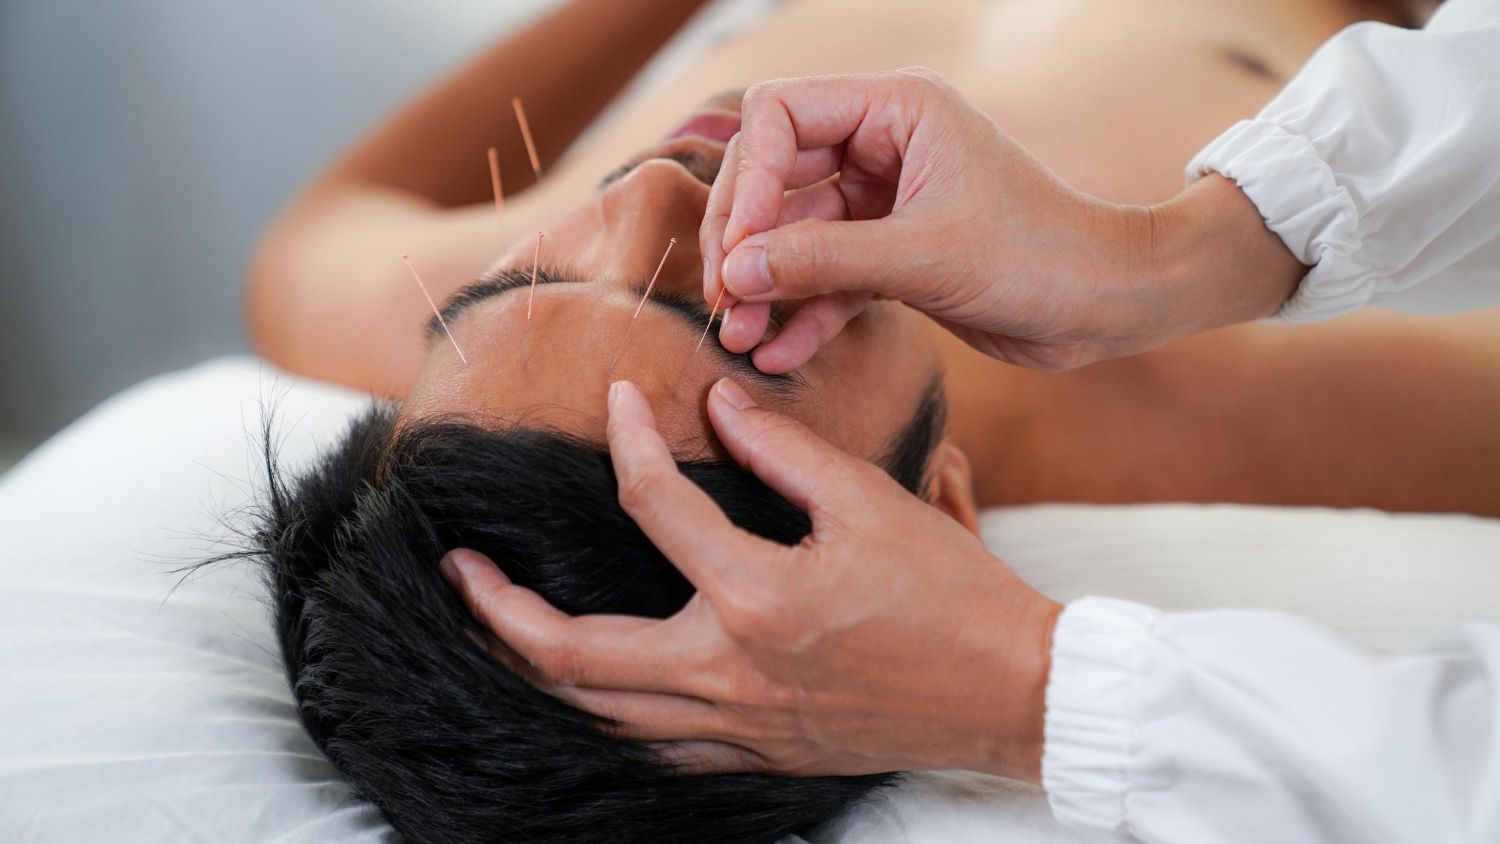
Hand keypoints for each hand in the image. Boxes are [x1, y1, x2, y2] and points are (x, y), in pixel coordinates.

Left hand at [441, 378, 1062, 780]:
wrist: (1012, 695)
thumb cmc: (954, 597)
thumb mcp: (875, 504)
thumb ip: (785, 451)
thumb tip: (717, 401)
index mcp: (758, 598)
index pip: (655, 505)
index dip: (628, 439)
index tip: (614, 400)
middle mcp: (729, 673)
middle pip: (572, 651)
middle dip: (499, 608)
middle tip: (454, 568)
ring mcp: (737, 727)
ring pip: (598, 711)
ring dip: (533, 667)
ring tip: (493, 628)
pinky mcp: (755, 756)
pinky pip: (649, 745)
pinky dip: (601, 714)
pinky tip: (584, 689)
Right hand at [702, 68, 1303, 371]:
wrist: (1107, 306)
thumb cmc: (1039, 258)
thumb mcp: (924, 256)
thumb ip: (823, 261)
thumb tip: (735, 274)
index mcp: (896, 110)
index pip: (780, 116)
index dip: (747, 179)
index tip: (740, 250)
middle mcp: (881, 146)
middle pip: (772, 178)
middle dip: (744, 242)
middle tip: (725, 302)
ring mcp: (883, 201)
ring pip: (793, 236)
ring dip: (765, 289)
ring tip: (740, 342)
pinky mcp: (891, 253)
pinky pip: (826, 276)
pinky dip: (804, 314)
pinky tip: (780, 357)